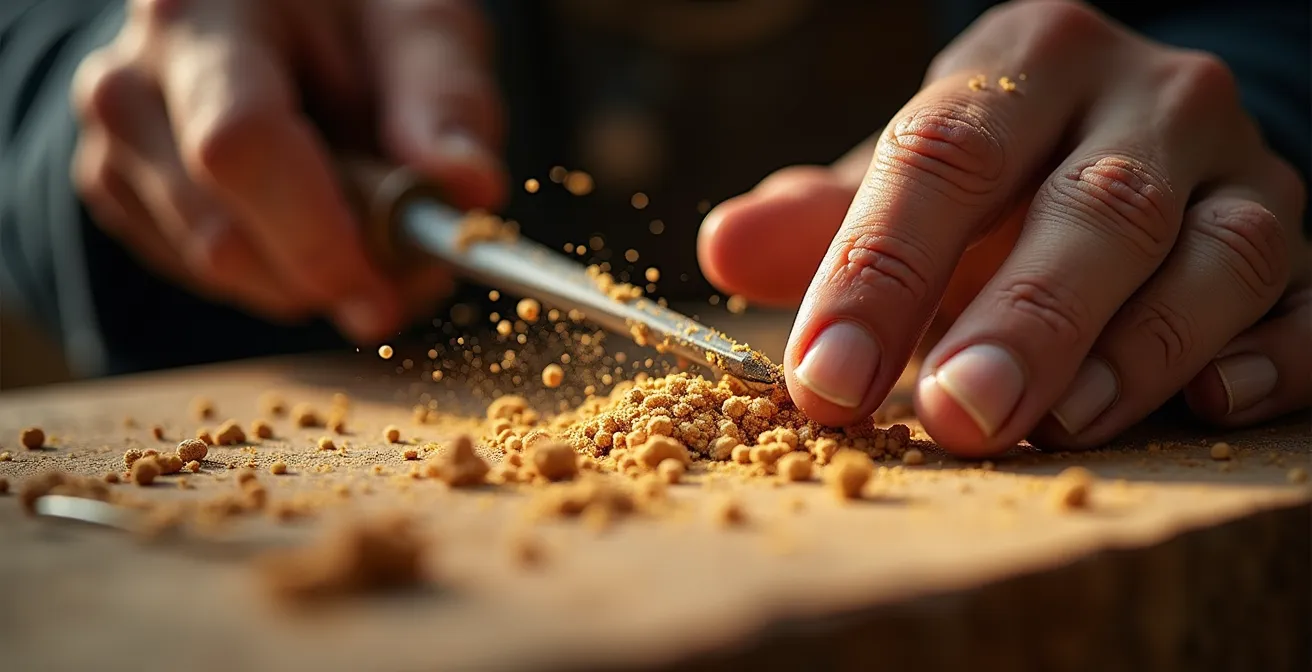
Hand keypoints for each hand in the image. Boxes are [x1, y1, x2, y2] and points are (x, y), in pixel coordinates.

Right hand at [71, 0, 504, 341]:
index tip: (387, 293)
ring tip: (380, 229)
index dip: (317, 237)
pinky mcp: (120, 194)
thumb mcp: (418, 26)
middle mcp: (134, 84)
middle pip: (223, 234)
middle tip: (418, 270)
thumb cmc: (350, 14)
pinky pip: (210, 279)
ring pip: (218, 270)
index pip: (240, 147)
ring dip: (316, 281)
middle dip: (332, 275)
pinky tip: (320, 222)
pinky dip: (282, 275)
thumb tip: (470, 190)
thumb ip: (446, 100)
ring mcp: (116, 145)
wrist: (275, 15)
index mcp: (204, 19)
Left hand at [699, 0, 1308, 454]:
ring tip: (1060, 425)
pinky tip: (1210, 406)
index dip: (882, 268)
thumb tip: (724, 247)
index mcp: (1030, 61)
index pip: (947, 154)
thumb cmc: (999, 172)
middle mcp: (1153, 101)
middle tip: (955, 417)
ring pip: (1220, 255)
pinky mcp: (1307, 254)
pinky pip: (1310, 305)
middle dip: (1022, 320)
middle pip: (1097, 206)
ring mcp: (1246, 175)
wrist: (1138, 133)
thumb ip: (826, 217)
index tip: (825, 375)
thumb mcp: (907, 173)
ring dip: (1141, 348)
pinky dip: (1270, 358)